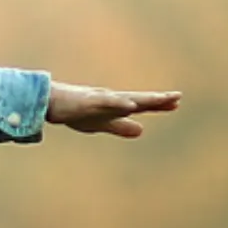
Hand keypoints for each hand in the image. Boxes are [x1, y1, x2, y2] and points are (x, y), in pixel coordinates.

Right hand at [47, 82, 182, 137]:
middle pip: (138, 99)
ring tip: (161, 98)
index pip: (141, 105)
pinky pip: (106, 102)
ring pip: (126, 98)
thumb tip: (141, 130)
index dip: (158, 105)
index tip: (176, 103)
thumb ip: (121, 126)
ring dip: (143, 99)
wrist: (49, 103)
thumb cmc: (74, 111)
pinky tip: (131, 105)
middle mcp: (112, 99)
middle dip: (157, 99)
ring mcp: (101, 99)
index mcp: (115, 106)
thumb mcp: (101, 124)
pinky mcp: (88, 101)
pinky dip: (119, 103)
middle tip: (177, 97)